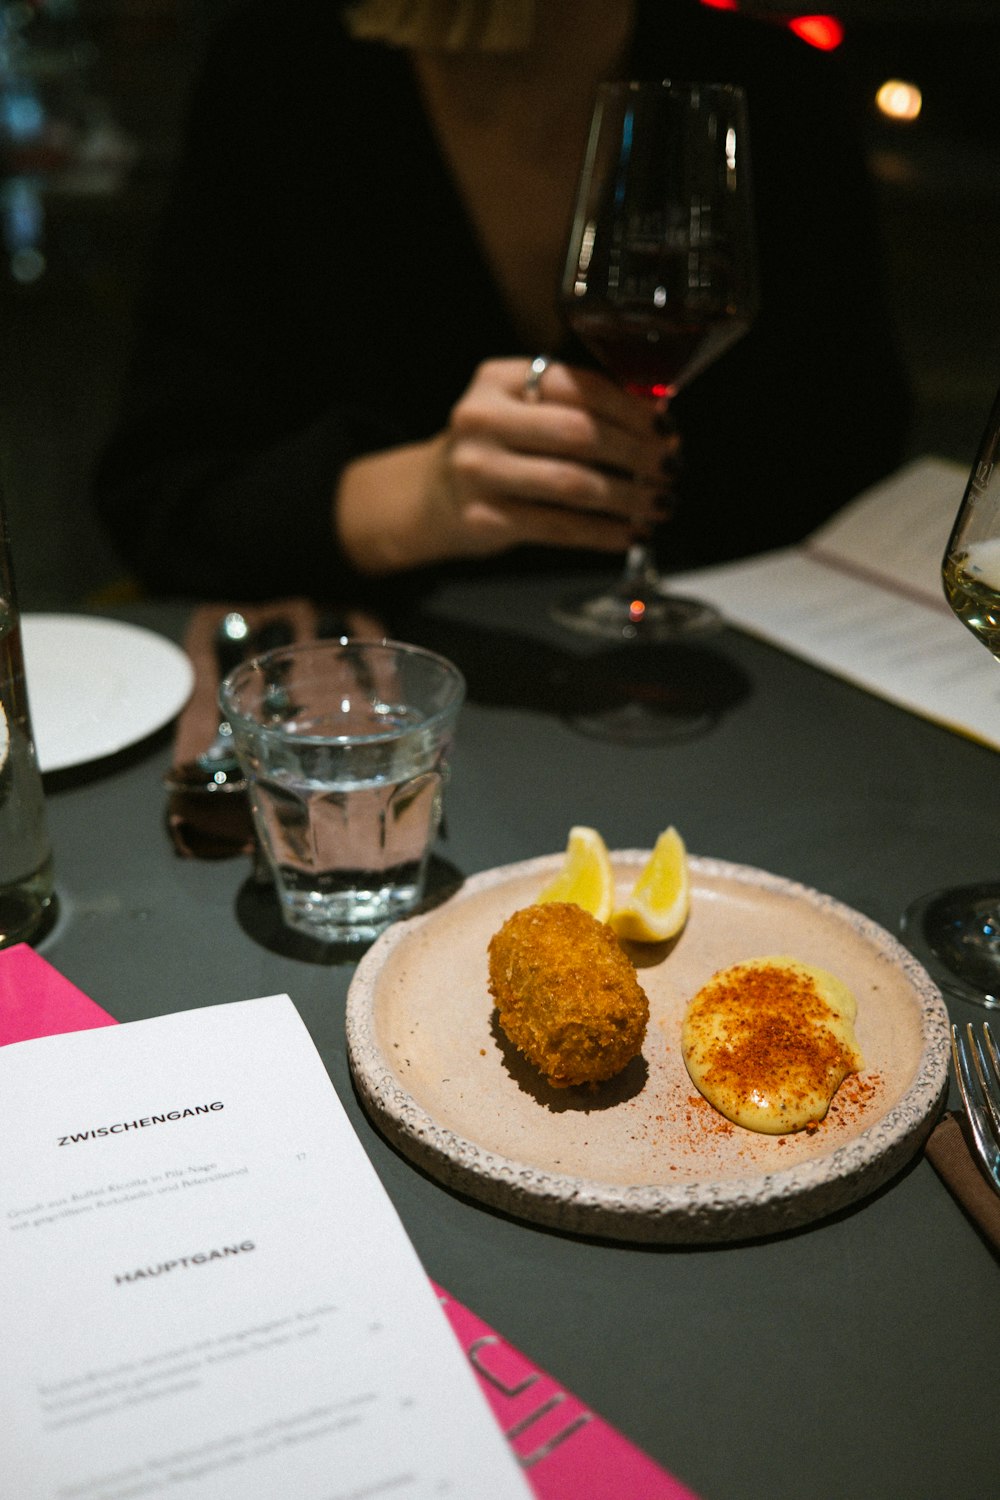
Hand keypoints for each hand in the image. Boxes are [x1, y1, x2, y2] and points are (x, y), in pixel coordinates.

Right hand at [336, 356, 678, 573]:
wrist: (433, 496)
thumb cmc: (496, 449)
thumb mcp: (523, 410)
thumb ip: (578, 406)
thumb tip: (657, 419)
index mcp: (498, 379)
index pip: (579, 386)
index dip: (632, 408)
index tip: (666, 427)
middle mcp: (481, 419)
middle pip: (579, 433)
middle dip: (636, 453)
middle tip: (670, 467)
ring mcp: (478, 471)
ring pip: (573, 485)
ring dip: (628, 497)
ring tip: (660, 503)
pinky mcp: (484, 518)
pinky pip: (559, 527)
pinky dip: (603, 532)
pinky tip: (629, 533)